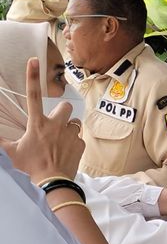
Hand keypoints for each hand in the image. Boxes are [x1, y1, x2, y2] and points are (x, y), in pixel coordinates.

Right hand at [0, 58, 83, 181]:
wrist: (52, 184)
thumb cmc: (30, 168)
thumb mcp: (11, 152)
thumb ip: (0, 140)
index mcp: (37, 124)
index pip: (33, 95)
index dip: (32, 76)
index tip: (33, 60)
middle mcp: (56, 125)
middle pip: (65, 106)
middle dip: (61, 111)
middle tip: (54, 123)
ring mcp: (70, 134)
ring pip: (74, 122)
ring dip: (68, 127)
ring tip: (60, 140)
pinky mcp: (81, 144)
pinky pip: (79, 138)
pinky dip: (73, 142)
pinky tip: (66, 151)